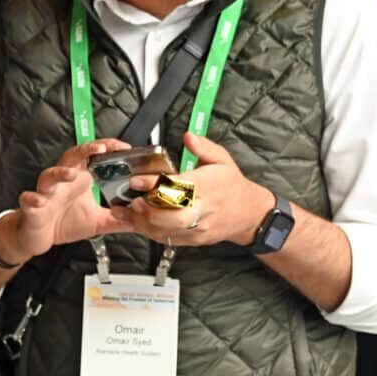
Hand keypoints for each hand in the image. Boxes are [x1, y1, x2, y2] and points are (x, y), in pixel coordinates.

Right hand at [2, 139, 135, 260]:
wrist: (39, 237)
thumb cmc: (64, 222)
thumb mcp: (98, 222)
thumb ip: (119, 219)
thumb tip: (141, 220)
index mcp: (80, 180)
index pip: (93, 157)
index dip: (106, 148)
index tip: (123, 147)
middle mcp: (63, 182)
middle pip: (72, 157)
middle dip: (85, 151)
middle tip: (100, 149)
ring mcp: (47, 192)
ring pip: (50, 175)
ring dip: (60, 173)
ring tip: (71, 174)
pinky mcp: (33, 206)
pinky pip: (30, 198)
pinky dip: (33, 198)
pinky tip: (38, 200)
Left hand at [115, 133, 274, 248]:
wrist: (249, 214)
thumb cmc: (233, 187)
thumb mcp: (222, 159)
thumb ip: (204, 147)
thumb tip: (188, 137)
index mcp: (208, 186)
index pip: (179, 187)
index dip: (154, 184)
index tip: (136, 180)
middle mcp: (204, 209)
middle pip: (173, 216)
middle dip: (148, 210)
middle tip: (132, 201)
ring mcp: (199, 227)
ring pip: (167, 231)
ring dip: (144, 223)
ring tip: (127, 212)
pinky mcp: (195, 239)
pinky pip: (169, 239)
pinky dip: (151, 232)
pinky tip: (140, 223)